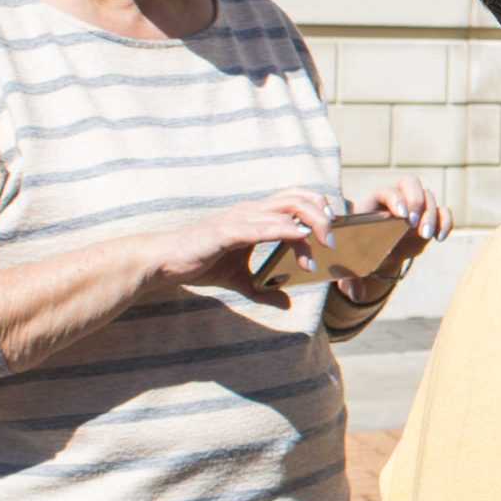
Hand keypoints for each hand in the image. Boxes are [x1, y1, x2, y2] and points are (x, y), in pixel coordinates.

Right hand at [141, 189, 343, 309]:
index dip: (319, 207)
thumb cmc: (199, 263)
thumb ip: (264, 290)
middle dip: (324, 214)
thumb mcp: (239, 280)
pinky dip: (286, 231)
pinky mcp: (229, 231)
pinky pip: (265, 226)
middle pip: (299, 197)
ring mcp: (240, 218)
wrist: (164, 262)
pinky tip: (300, 241)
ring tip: (325, 247)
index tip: (335, 229)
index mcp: (255, 216)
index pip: (296, 198)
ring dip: (312, 225)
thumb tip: (286, 303)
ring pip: (287, 208)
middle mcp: (251, 210)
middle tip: (335, 239)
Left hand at [334, 177, 453, 303]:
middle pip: (411, 184)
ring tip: (426, 236)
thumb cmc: (363, 252)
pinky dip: (446, 221)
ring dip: (431, 215)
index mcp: (374, 202)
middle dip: (416, 201)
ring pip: (429, 197)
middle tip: (415, 224)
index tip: (402, 216)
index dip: (396, 199)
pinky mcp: (430, 217)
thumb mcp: (354, 261)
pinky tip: (440, 238)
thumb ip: (352, 277)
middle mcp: (397, 198)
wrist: (381, 251)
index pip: (388, 191)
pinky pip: (443, 211)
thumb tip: (355, 293)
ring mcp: (415, 206)